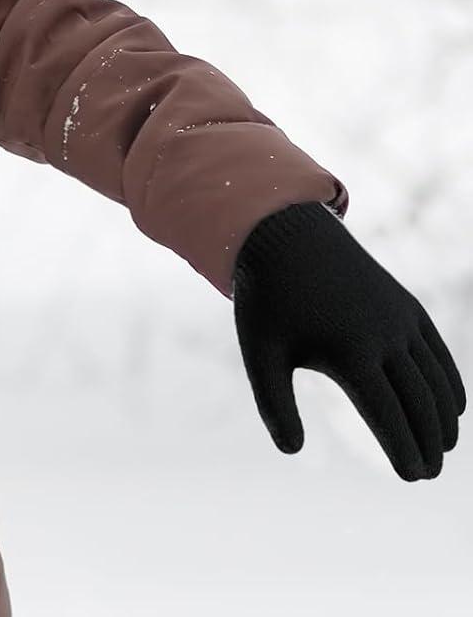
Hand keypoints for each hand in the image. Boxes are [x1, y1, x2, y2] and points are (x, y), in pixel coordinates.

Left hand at [232, 201, 464, 479]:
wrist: (286, 235)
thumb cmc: (269, 300)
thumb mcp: (260, 351)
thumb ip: (274, 405)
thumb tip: (291, 451)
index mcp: (348, 353)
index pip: (389, 416)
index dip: (404, 450)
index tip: (412, 476)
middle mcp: (384, 337)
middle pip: (420, 404)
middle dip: (429, 444)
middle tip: (429, 474)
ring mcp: (400, 319)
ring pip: (436, 381)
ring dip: (445, 419)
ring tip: (441, 449)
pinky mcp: (407, 305)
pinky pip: (438, 353)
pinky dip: (451, 383)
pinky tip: (451, 408)